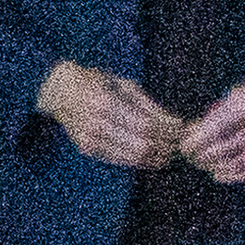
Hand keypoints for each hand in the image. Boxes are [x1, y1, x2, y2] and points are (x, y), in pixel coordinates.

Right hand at [36, 61, 184, 168]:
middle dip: (165, 145)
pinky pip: (119, 160)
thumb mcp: (123, 84)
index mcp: (106, 101)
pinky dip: (140, 161)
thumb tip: (176, 123)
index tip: (183, 129)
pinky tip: (154, 158)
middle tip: (180, 144)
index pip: (146, 124)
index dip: (168, 131)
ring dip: (156, 157)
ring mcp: (89, 138)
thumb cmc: (98, 83)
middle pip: (141, 142)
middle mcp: (95, 122)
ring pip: (132, 156)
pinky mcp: (87, 149)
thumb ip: (148, 105)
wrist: (61, 92)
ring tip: (170, 153)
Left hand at [181, 53, 244, 185]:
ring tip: (204, 166)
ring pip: (238, 162)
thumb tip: (193, 132)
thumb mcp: (244, 90)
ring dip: (216, 167)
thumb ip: (221, 111)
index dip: (195, 141)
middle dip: (203, 156)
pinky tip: (221, 174)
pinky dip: (235, 175)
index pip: (215, 129)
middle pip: (224, 149)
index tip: (183, 146)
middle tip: (191, 157)